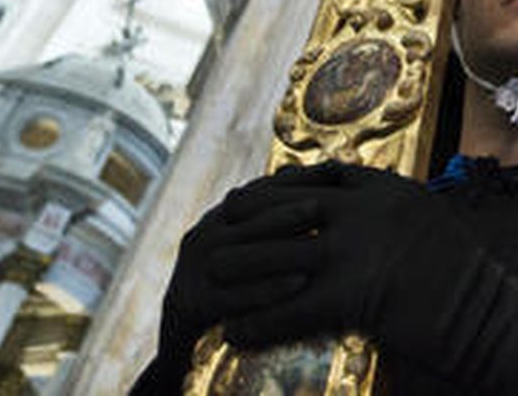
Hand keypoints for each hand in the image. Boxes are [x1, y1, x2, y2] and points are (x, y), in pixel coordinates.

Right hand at [152, 178, 320, 369]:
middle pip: (244, 213)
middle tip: (323, 203)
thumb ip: (279, 223)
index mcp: (219, 219)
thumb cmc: (233, 294)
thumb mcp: (254, 253)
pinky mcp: (188, 305)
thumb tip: (329, 178)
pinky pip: (229, 296)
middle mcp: (202, 237)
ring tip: (316, 236)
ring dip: (276, 242)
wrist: (183, 348)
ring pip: (235, 250)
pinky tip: (297, 285)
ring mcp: (191, 270)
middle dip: (286, 205)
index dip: (295, 179)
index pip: (259, 190)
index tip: (335, 170)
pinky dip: (264, 290)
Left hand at [211, 163, 468, 355]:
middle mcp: (367, 211)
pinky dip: (258, 321)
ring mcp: (358, 250)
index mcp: (387, 189)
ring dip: (238, 267)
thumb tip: (363, 219)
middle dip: (249, 214)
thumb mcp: (429, 224)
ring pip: (278, 254)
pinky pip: (289, 308)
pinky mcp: (352, 295)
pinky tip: (236, 331)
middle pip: (288, 205)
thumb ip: (392, 216)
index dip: (284, 184)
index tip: (260, 191)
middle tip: (222, 220)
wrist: (489, 317)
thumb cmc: (467, 280)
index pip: (322, 176)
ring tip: (210, 276)